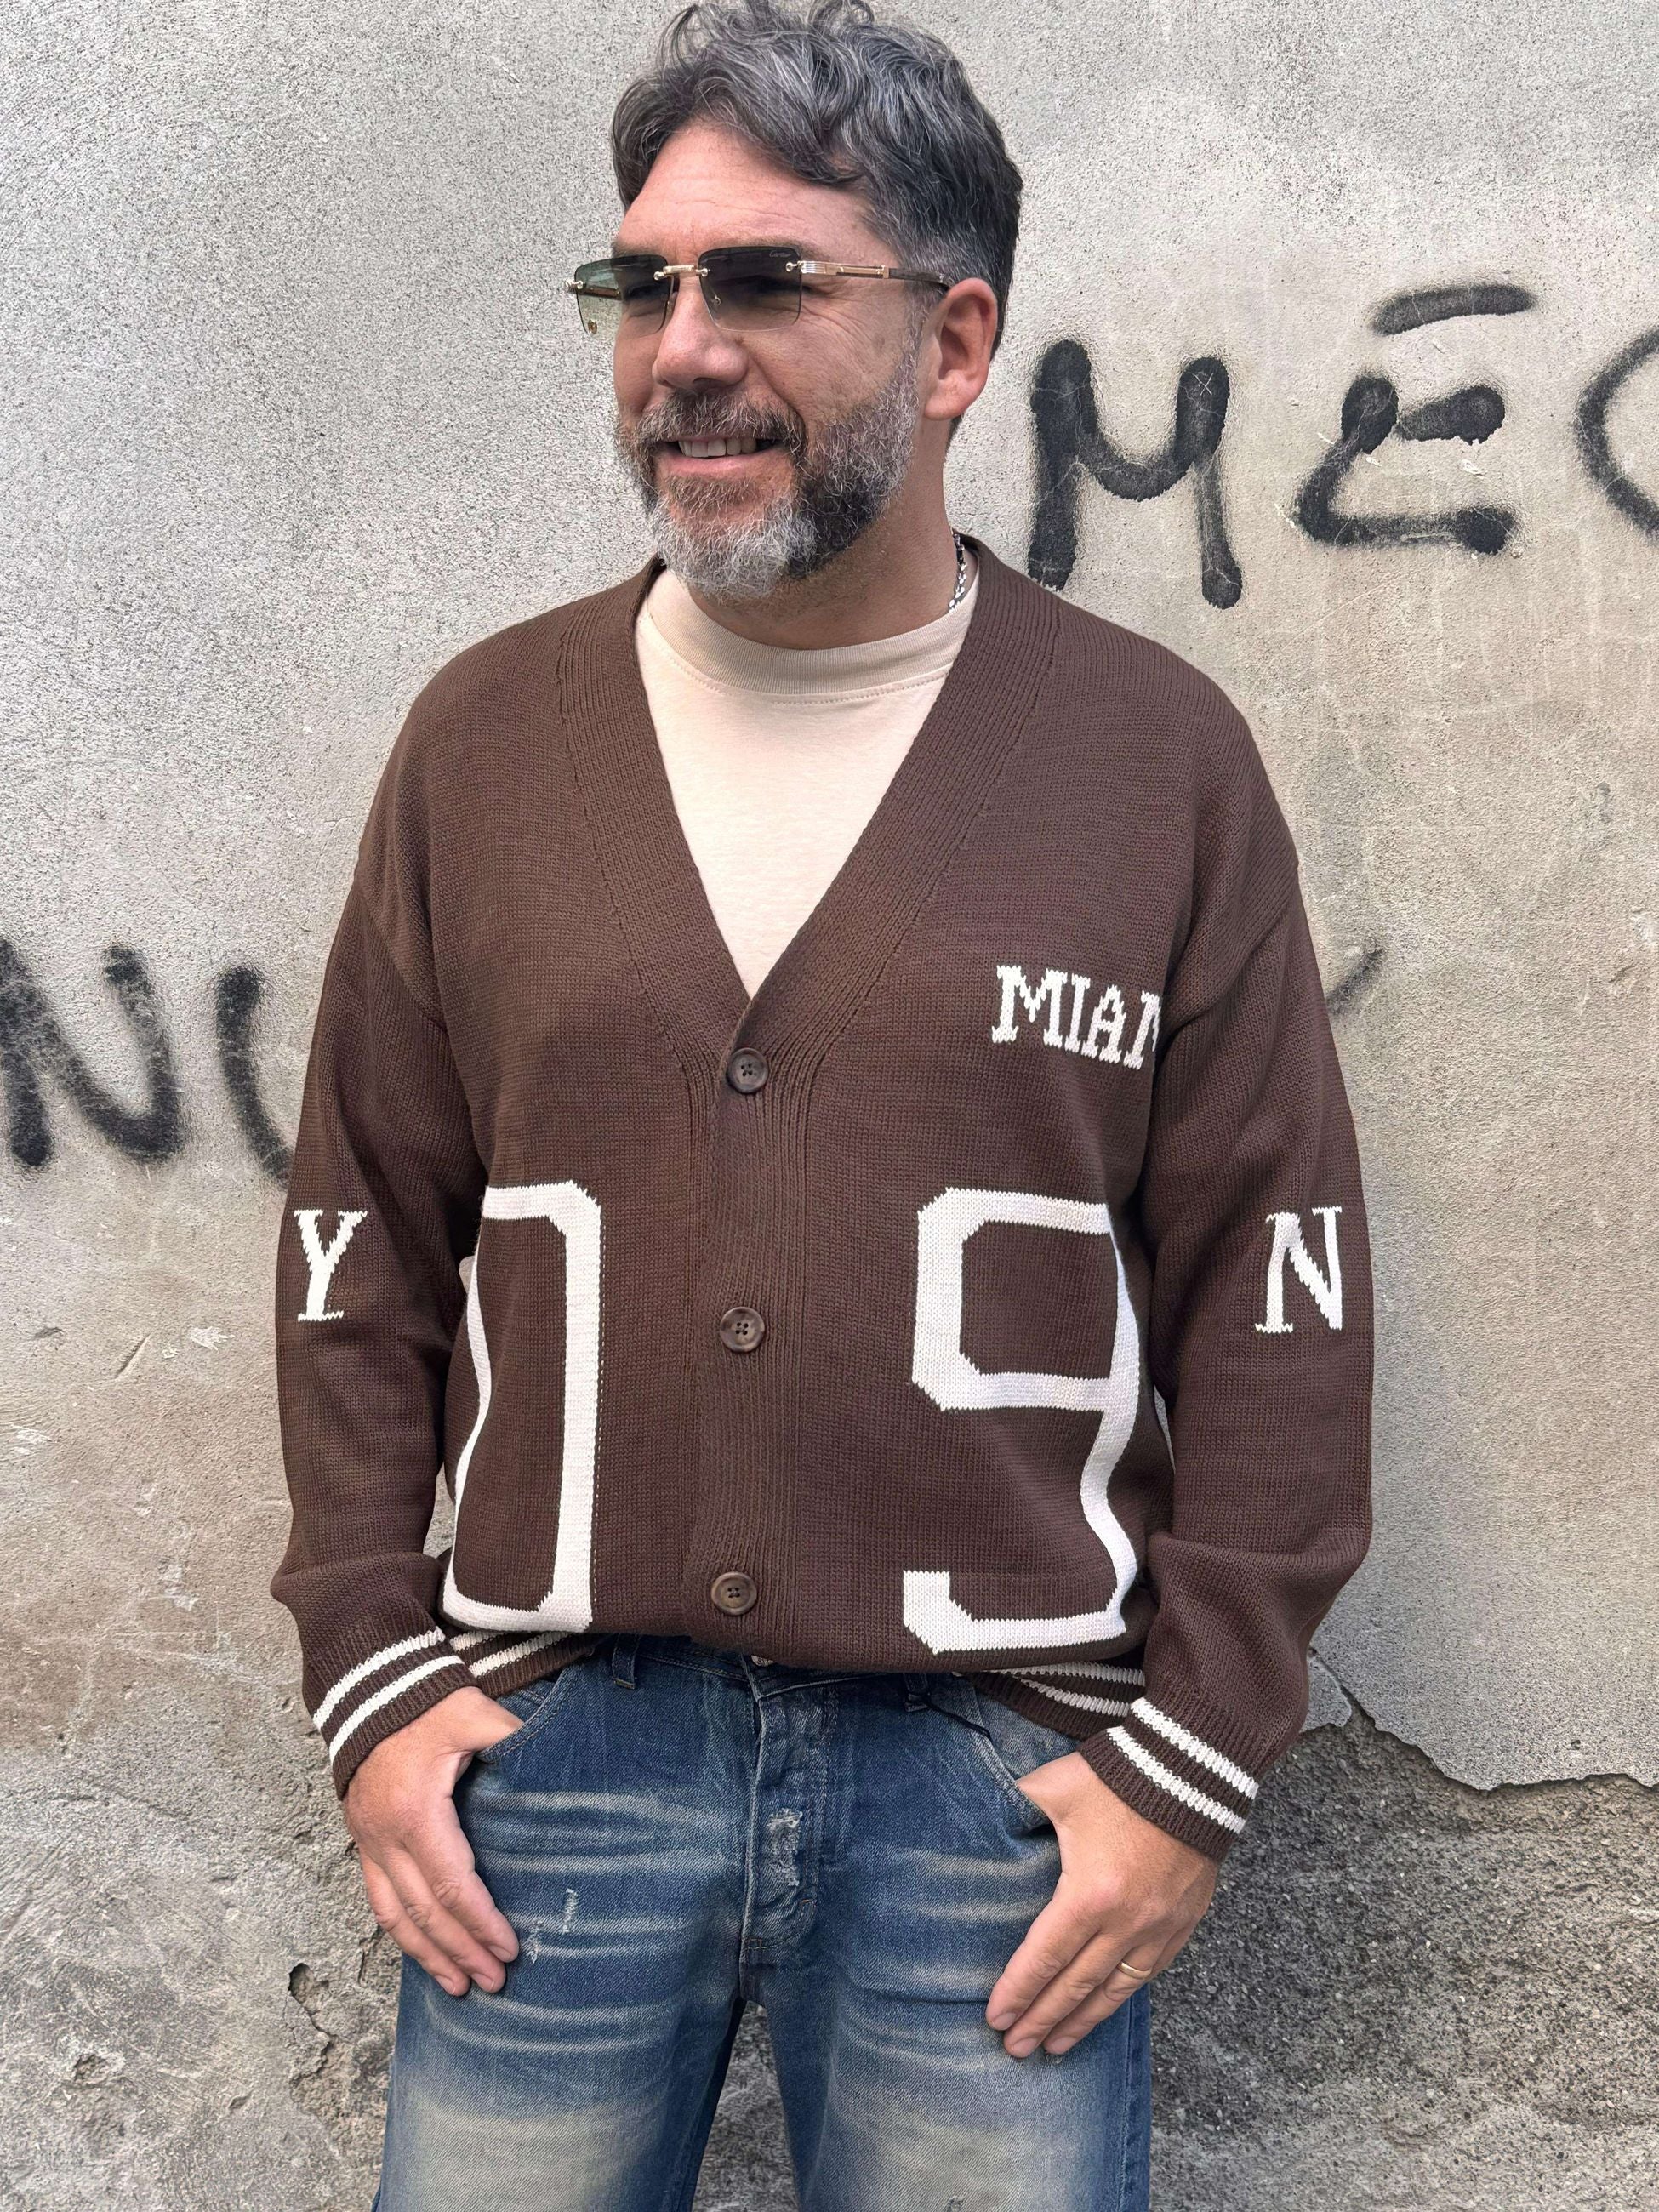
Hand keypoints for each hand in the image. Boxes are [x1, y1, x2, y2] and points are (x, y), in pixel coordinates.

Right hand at [344, 1684, 527, 1997]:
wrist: (367, 1686)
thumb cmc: (426, 1701)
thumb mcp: (475, 1714)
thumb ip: (514, 1740)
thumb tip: (561, 1761)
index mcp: (418, 1811)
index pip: (454, 1885)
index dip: (482, 1923)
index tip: (510, 1949)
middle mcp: (386, 1835)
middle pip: (426, 1912)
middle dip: (461, 1951)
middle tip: (494, 1981)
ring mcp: (368, 1841)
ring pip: (395, 1915)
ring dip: (427, 1955)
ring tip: (458, 1987)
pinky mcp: (361, 1839)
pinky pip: (377, 1899)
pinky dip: (400, 1931)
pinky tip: (421, 1951)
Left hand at [985, 1750, 1217, 2056]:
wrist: (1195, 1769)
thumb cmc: (1120, 1776)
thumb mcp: (1055, 1785)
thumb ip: (1013, 1804)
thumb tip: (977, 1814)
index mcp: (1089, 1893)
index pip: (1044, 1957)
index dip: (1018, 1991)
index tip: (995, 2018)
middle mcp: (1126, 1922)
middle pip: (1075, 1986)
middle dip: (1041, 2020)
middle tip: (1015, 2049)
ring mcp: (1158, 1927)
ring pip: (1113, 1991)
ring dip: (1081, 2021)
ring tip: (1054, 2047)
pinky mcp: (1183, 1922)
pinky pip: (1148, 1974)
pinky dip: (1121, 1997)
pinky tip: (1104, 2008)